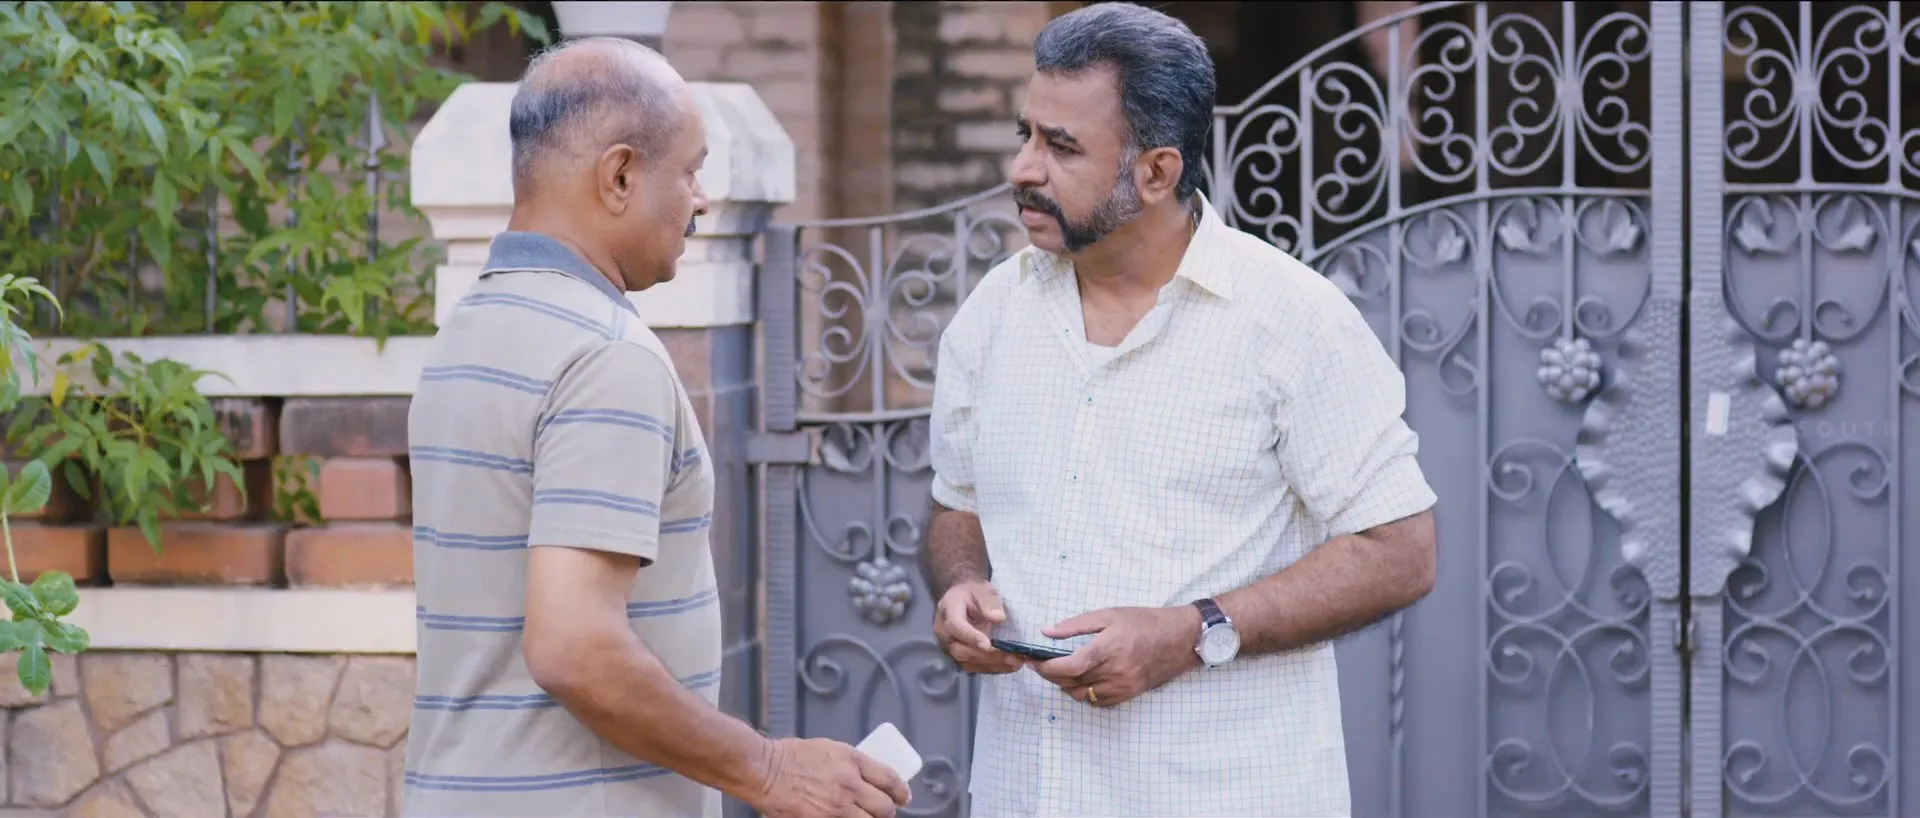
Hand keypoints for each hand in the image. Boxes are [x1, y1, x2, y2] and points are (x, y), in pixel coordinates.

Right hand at [751, 737, 912, 817]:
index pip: (889, 779)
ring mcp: (837, 807)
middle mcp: (849, 784)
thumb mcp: (829, 750)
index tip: (903, 796)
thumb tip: (869, 778)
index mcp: (852, 760)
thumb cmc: (789, 757)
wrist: (764, 771)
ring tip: (866, 817)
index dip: (900, 791)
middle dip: (887, 811)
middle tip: (884, 811)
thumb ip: (851, 764)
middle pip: (885, 807)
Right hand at [932, 580, 1022, 673]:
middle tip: (1012, 657)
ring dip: (992, 665)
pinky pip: (974, 667)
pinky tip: (1010, 666)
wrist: (964, 599)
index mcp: (948, 611)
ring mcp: (950, 647)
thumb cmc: (974, 592)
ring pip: (968, 662)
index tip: (988, 644)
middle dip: (987, 656)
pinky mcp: (959, 656)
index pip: (955, 626)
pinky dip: (992, 668)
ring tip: (1016, 663)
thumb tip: (998, 618)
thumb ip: (989, 602)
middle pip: (961, 650)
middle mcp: (944, 633)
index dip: (971, 636)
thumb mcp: (983, 590)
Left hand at [1033, 605, 1201, 707]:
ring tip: (1060, 672)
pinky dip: (1084, 693)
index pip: (1067, 667)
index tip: (1033, 661)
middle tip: (1040, 664)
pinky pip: (1097, 701)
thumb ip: (1074, 625)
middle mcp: (1113, 672)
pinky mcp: (1128, 694)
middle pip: (1070, 683)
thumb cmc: (1143, 622)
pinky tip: (1081, 680)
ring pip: (1081, 695)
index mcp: (1106, 649)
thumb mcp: (1108, 615)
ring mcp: (1121, 687)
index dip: (1045, 668)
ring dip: (1065, 686)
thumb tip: (1046, 631)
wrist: (1179, 639)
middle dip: (1050, 675)